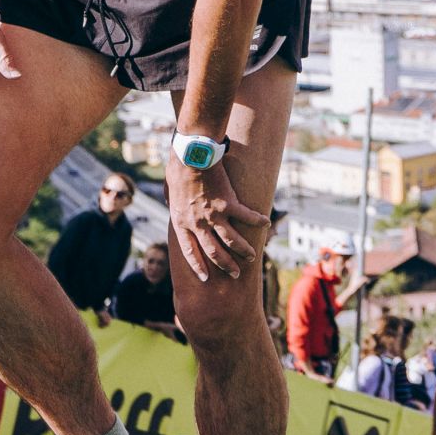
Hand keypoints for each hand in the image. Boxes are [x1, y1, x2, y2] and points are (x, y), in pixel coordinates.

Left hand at [171, 162, 269, 283]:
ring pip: (231, 241)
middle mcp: (198, 224)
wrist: (191, 156)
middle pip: (214, 252)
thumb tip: (172, 202)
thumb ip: (173, 202)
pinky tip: (266, 223)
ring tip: (252, 257)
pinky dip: (257, 221)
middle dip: (226, 265)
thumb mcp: (169, 192)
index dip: (198, 266)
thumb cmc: (178, 169)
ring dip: (243, 250)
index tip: (206, 278)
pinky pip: (246, 217)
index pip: (190, 252)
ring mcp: (214, 215)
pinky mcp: (229, 204)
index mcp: (182, 223)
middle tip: (235, 274)